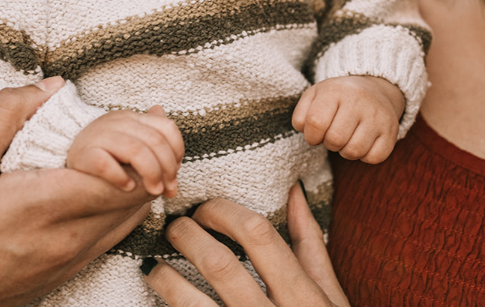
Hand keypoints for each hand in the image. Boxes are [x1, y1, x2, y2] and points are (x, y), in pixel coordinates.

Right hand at [0, 77, 153, 306]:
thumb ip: (7, 113)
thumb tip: (53, 87)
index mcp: (46, 206)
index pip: (124, 175)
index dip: (142, 143)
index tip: (141, 115)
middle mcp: (68, 240)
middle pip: (138, 197)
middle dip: (150, 156)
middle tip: (150, 124)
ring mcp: (70, 261)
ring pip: (131, 219)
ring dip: (143, 181)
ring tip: (142, 145)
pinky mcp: (66, 274)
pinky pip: (112, 236)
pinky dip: (123, 205)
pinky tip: (114, 181)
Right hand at [66, 106, 183, 197]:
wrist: (72, 173)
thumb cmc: (111, 163)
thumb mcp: (136, 152)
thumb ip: (157, 151)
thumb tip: (178, 161)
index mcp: (133, 118)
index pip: (167, 127)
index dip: (177, 152)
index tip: (175, 174)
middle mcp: (117, 121)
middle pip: (155, 140)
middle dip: (167, 169)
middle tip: (168, 190)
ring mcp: (99, 135)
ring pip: (136, 150)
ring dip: (151, 174)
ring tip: (154, 192)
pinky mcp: (83, 153)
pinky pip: (106, 163)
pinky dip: (120, 177)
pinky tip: (127, 187)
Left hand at [144, 187, 349, 306]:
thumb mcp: (329, 294)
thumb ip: (309, 243)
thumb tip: (293, 190)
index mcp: (304, 296)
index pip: (259, 234)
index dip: (224, 212)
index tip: (204, 209)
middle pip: (219, 263)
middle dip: (188, 236)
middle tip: (174, 227)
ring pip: (193, 302)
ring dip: (167, 276)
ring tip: (155, 262)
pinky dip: (170, 301)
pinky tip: (159, 290)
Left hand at [292, 75, 403, 162]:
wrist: (374, 89)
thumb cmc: (338, 97)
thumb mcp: (315, 95)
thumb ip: (301, 113)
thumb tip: (303, 130)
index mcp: (335, 90)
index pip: (316, 122)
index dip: (311, 136)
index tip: (315, 134)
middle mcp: (359, 101)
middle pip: (335, 139)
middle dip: (329, 143)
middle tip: (332, 135)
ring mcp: (378, 116)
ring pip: (354, 151)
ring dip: (345, 151)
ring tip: (346, 139)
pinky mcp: (391, 131)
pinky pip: (374, 158)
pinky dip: (364, 156)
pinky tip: (362, 143)